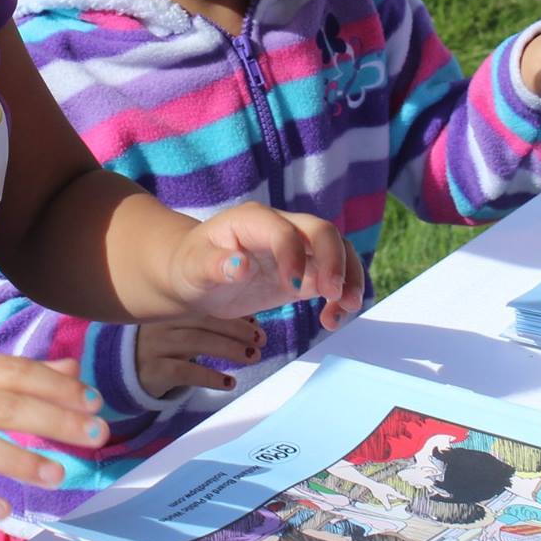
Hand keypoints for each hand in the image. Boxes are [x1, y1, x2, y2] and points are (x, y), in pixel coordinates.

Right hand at [0, 353, 105, 525]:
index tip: (94, 404)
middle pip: (0, 405)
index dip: (55, 386)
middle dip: (52, 420)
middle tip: (95, 438)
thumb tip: (73, 367)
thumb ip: (16, 376)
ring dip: (18, 460)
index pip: (12, 371)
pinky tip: (2, 508)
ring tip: (58, 476)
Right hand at [137, 314, 263, 398]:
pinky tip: (230, 383)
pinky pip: (185, 372)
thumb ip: (207, 324)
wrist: (125, 373)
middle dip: (235, 329)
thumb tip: (251, 320)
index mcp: (170, 308)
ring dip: (228, 349)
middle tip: (261, 340)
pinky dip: (210, 377)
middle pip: (202, 321)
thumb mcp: (180, 330)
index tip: (256, 322)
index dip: (232, 313)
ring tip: (253, 357)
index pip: (204, 306)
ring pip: (196, 342)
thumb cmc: (162, 348)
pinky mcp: (153, 371)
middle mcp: (160, 322)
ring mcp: (155, 346)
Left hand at [164, 203, 364, 329]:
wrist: (196, 276)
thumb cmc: (191, 267)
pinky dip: (341, 296)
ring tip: (347, 309)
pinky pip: (333, 277)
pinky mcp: (303, 272)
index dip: (292, 255)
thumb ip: (214, 266)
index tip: (291, 286)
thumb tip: (239, 266)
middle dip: (334, 261)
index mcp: (252, 220)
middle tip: (334, 294)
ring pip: (338, 251)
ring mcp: (296, 250)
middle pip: (322, 232)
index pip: (283, 230)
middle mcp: (280, 228)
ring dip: (349, 277)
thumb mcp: (193, 268)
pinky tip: (332, 319)